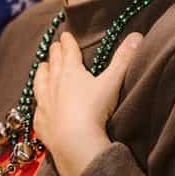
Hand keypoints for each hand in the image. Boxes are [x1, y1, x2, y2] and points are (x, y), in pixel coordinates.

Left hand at [33, 31, 141, 175]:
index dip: (68, 41)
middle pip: (53, 63)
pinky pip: (37, 109)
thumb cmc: (94, 109)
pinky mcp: (40, 122)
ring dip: (42, 72)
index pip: (68, 51)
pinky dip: (39, 103)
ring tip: (42, 66)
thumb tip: (137, 35)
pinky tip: (39, 104)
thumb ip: (124, 59)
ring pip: (39, 82)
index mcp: (70, 71)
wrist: (74, 141)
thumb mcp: (112, 82)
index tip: (65, 34)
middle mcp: (53, 83)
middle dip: (54, 53)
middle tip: (54, 46)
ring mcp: (44, 102)